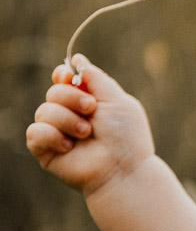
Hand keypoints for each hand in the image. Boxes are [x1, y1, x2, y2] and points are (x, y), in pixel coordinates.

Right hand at [26, 56, 154, 197]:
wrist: (122, 170)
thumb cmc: (125, 137)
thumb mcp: (116, 99)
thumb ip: (96, 78)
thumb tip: (77, 60)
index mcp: (86, 101)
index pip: (62, 80)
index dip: (63, 75)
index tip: (69, 77)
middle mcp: (70, 115)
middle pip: (53, 92)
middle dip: (71, 97)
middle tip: (91, 110)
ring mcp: (57, 133)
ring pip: (43, 111)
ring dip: (67, 120)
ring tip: (86, 134)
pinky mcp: (46, 151)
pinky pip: (35, 132)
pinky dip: (52, 136)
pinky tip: (69, 146)